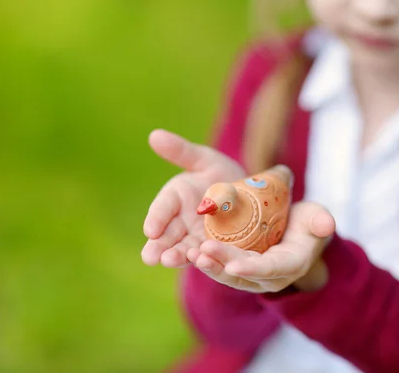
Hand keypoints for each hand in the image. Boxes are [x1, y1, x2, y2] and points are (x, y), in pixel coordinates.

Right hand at [141, 129, 245, 267]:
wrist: (247, 193)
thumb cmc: (220, 173)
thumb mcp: (205, 160)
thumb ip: (182, 151)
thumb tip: (155, 135)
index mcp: (175, 197)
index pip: (162, 208)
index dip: (156, 218)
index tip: (150, 230)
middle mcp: (180, 221)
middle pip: (167, 234)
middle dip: (159, 245)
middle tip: (150, 258)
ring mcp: (195, 237)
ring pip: (183, 249)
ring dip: (176, 256)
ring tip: (170, 262)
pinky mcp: (212, 249)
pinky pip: (206, 256)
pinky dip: (203, 260)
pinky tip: (201, 262)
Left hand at [186, 202, 335, 292]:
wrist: (298, 234)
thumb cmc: (308, 223)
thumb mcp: (317, 217)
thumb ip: (321, 220)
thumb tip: (327, 225)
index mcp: (292, 263)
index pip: (271, 268)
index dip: (253, 268)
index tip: (234, 265)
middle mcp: (271, 276)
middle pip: (244, 273)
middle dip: (223, 264)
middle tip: (203, 252)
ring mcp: (254, 275)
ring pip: (229, 275)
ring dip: (210, 266)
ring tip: (192, 254)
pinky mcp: (240, 270)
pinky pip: (222, 269)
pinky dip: (207, 262)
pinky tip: (190, 252)